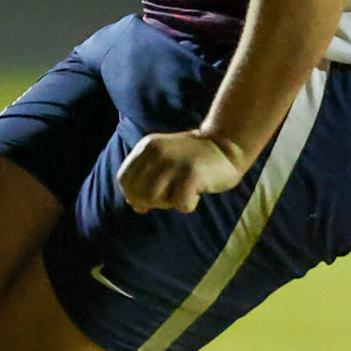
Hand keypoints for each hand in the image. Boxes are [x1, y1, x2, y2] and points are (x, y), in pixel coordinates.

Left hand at [117, 130, 247, 214]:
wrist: (227, 146)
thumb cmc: (193, 160)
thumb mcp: (164, 161)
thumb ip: (146, 178)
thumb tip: (133, 204)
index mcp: (147, 146)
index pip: (124, 178)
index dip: (131, 195)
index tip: (144, 203)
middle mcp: (157, 151)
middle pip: (138, 192)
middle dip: (151, 202)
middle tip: (170, 197)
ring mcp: (174, 161)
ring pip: (154, 199)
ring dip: (169, 204)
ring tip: (183, 194)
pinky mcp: (192, 173)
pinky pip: (180, 204)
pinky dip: (189, 205)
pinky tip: (197, 193)